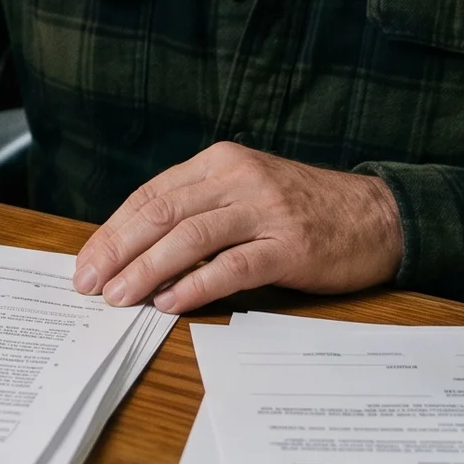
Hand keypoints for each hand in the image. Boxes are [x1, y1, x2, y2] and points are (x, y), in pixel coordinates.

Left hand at [71, 142, 402, 313]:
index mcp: (220, 161)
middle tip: (88, 283)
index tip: (86, 262)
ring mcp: (265, 210)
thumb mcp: (246, 191)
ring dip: (147, 269)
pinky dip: (196, 284)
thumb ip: (199, 210)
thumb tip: (137, 251)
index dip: (112, 230)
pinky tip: (170, 301)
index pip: (151, 195)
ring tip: (118, 297)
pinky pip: (232, 266)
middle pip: (162, 213)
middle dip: (117, 250)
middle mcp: (238, 178)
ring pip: (190, 237)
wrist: (377, 215)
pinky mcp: (290, 246)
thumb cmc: (304, 209)